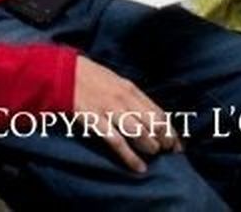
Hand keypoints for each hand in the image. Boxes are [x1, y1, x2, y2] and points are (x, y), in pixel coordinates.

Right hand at [72, 57, 180, 172]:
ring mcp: (109, 110)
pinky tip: (139, 167)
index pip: (158, 112)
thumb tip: (150, 115)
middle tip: (167, 150)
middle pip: (152, 123)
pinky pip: (117, 142)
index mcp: (130, 89)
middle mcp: (123, 99)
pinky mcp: (95, 120)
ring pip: (139, 132)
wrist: (63, 73)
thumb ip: (132, 97)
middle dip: (164, 139)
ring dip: (150, 146)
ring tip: (153, 153)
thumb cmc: (90, 78)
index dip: (170, 130)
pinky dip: (130, 157)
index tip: (176, 144)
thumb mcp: (115, 81)